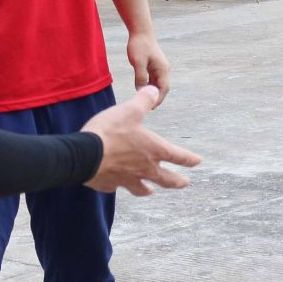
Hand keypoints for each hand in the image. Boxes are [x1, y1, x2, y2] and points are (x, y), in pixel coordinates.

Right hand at [81, 86, 199, 195]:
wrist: (84, 155)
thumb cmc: (110, 132)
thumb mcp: (129, 110)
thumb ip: (143, 100)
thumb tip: (154, 90)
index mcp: (153, 150)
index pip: (178, 156)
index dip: (189, 159)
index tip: (198, 162)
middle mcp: (144, 168)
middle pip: (166, 179)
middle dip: (177, 181)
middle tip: (185, 183)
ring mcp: (127, 179)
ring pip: (143, 189)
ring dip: (149, 189)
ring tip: (151, 191)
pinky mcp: (109, 185)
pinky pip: (118, 187)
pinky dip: (120, 185)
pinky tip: (117, 184)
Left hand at [126, 32, 171, 102]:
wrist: (140, 31)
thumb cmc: (139, 45)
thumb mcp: (138, 62)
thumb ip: (140, 77)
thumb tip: (141, 91)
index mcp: (162, 69)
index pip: (163, 89)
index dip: (158, 99)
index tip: (150, 107)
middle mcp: (164, 69)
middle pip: (162, 88)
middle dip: (156, 97)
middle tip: (146, 107)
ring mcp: (160, 67)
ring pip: (158, 84)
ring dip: (152, 92)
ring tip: (144, 101)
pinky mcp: (155, 65)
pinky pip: (154, 79)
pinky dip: (150, 85)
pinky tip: (142, 89)